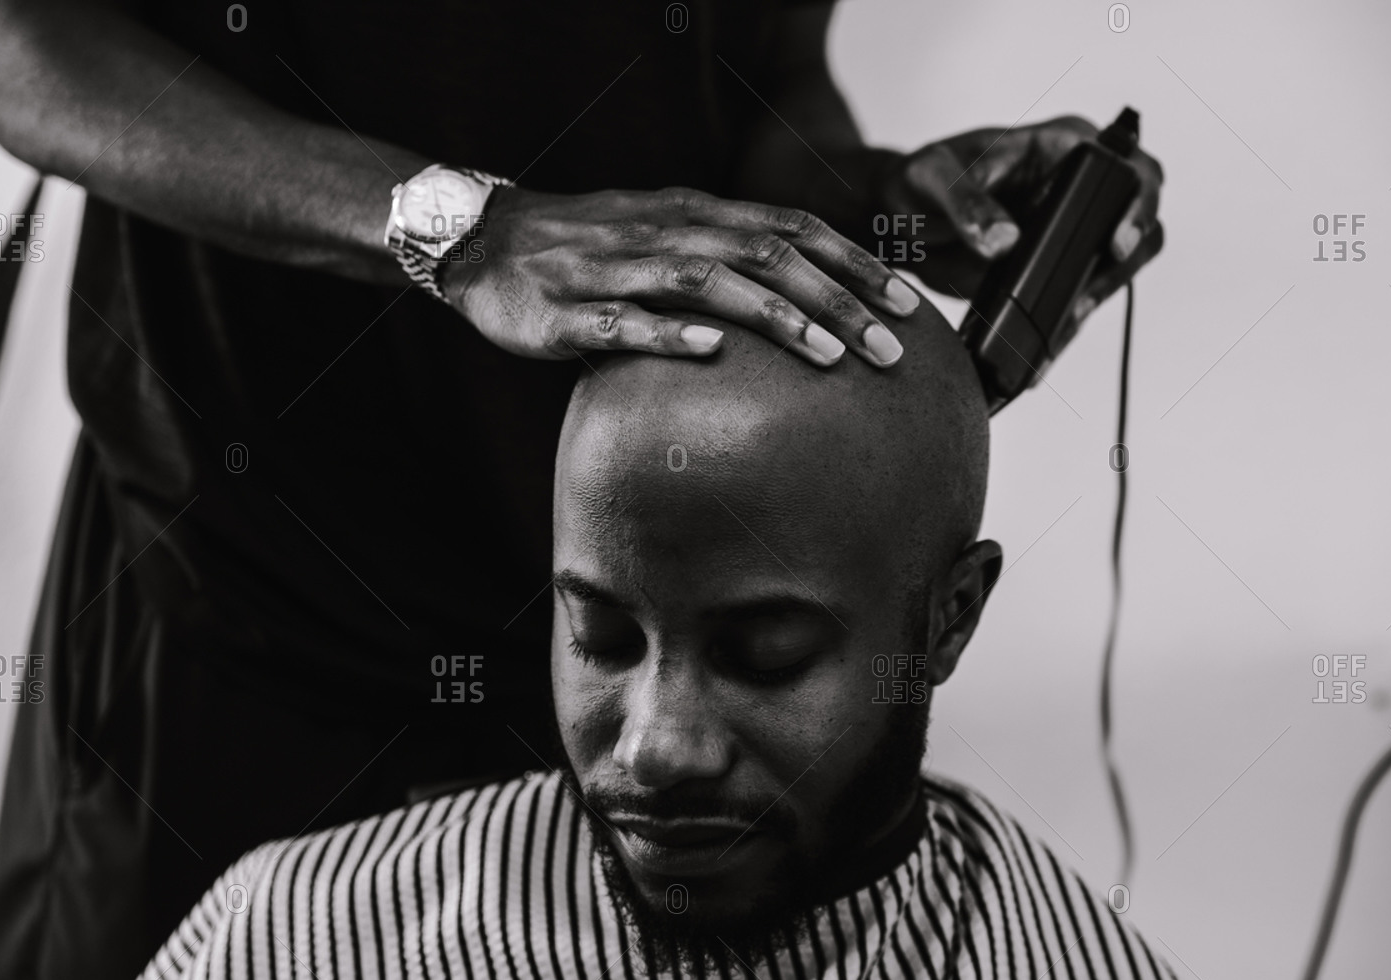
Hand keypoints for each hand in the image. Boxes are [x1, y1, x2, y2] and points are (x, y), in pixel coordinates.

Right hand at [445, 185, 921, 367]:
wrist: (483, 243)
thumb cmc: (586, 250)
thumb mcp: (663, 238)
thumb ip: (724, 261)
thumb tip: (803, 301)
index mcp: (693, 214)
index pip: (791, 229)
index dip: (853, 264)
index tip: (907, 304)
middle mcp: (663, 231)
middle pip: (765, 255)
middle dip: (835, 299)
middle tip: (889, 348)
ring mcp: (615, 267)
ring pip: (706, 281)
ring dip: (774, 316)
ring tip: (828, 355)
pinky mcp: (567, 308)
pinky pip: (623, 319)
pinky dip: (668, 332)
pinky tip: (711, 351)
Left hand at [880, 115, 1163, 341]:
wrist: (897, 219)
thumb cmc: (918, 180)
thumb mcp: (932, 179)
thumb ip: (965, 203)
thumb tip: (1005, 241)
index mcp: (1063, 147)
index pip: (1127, 168)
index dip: (1136, 204)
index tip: (1116, 242)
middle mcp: (1078, 187)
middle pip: (1138, 225)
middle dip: (1122, 266)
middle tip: (1084, 300)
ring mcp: (1070, 233)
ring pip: (1112, 271)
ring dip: (1092, 303)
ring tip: (1056, 334)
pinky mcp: (1051, 272)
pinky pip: (1072, 302)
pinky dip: (1061, 329)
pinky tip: (1041, 354)